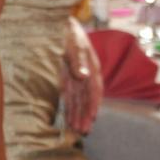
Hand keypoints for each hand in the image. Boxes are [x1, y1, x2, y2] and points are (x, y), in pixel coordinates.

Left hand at [61, 17, 102, 134]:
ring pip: (78, 102)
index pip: (95, 90)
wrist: (64, 27)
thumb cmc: (73, 35)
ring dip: (78, 116)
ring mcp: (77, 80)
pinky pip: (69, 97)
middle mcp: (87, 77)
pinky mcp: (67, 80)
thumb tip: (84, 77)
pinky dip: (69, 109)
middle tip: (84, 132)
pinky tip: (69, 121)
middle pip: (87, 99)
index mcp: (93, 68)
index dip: (94, 104)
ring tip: (77, 132)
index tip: (93, 117)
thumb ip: (79, 61)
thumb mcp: (76, 45)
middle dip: (86, 116)